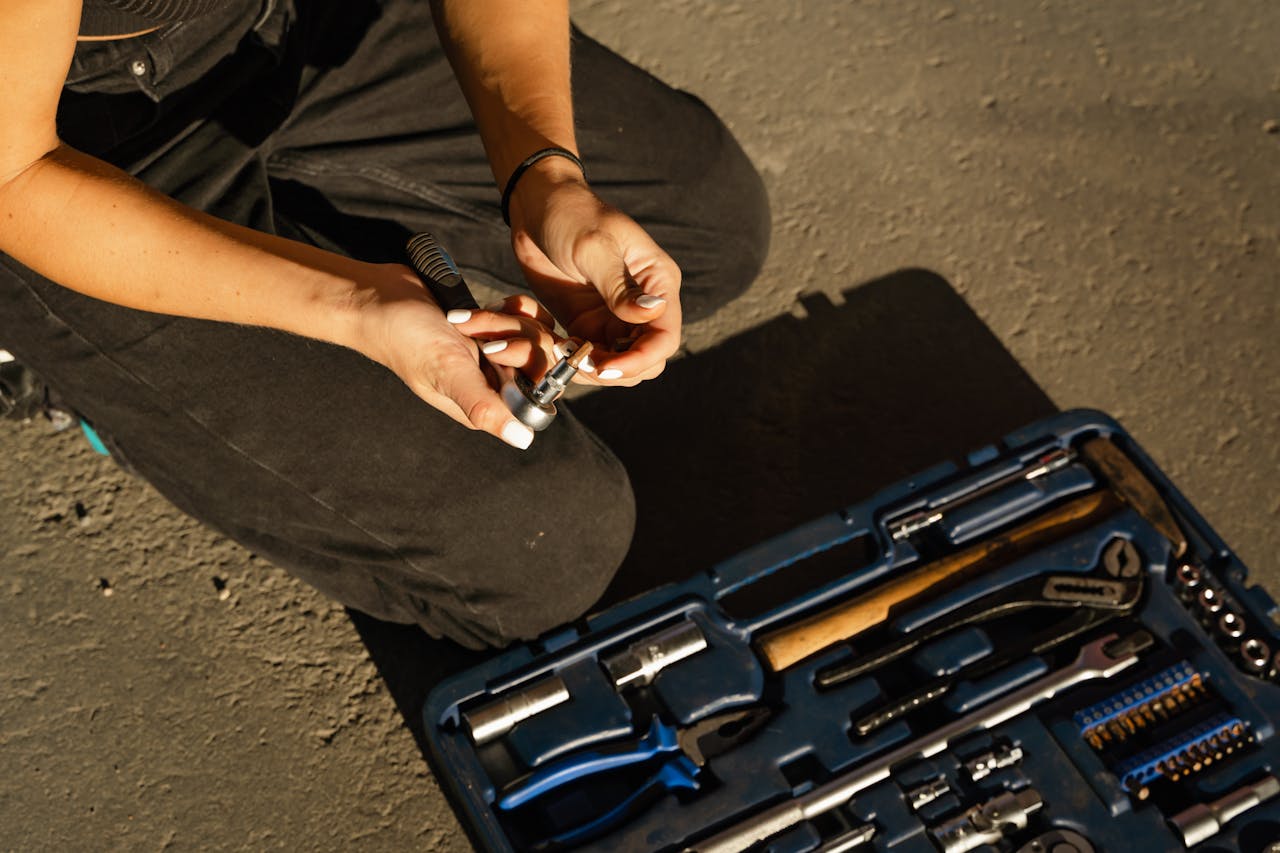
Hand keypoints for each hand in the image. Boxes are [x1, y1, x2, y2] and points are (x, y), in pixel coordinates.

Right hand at [352, 263, 558, 449]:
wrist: (381, 298)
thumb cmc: (406, 339)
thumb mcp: (447, 373)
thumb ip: (483, 406)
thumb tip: (522, 440)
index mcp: (488, 406)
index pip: (539, 396)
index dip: (534, 369)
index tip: (502, 352)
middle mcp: (496, 384)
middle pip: (542, 361)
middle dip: (515, 337)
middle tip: (476, 334)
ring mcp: (497, 355)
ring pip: (535, 335)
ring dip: (506, 320)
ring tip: (469, 321)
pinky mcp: (495, 329)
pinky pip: (526, 318)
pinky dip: (511, 307)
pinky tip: (488, 306)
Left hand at [506, 164, 681, 385]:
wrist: (538, 207)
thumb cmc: (571, 214)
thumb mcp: (594, 247)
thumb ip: (619, 285)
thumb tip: (652, 312)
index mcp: (658, 282)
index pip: (664, 337)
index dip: (639, 359)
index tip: (606, 368)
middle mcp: (644, 304)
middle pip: (647, 359)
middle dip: (617, 370)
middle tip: (578, 363)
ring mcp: (617, 317)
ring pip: (620, 364)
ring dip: (594, 370)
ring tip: (564, 355)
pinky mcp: (590, 324)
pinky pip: (593, 356)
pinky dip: (576, 361)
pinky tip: (555, 349)